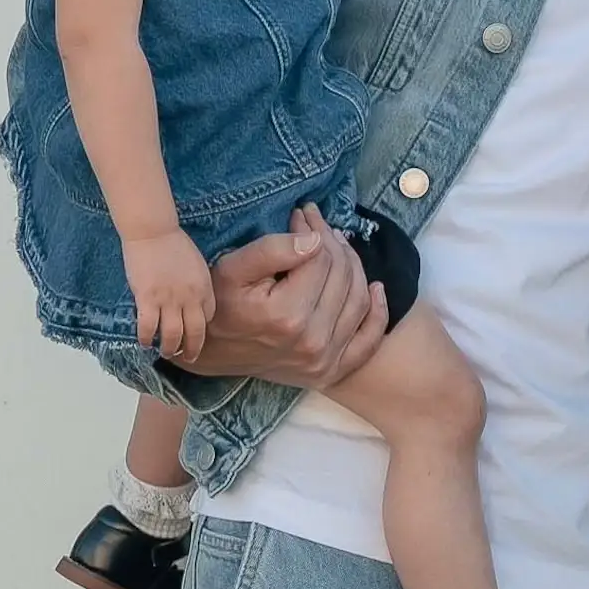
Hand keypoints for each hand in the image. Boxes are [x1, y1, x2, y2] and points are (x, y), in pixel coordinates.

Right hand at [122, 228, 215, 362]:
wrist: (153, 231)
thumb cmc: (173, 242)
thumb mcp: (196, 264)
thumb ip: (196, 283)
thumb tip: (191, 298)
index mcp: (204, 288)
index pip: (208, 317)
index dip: (201, 328)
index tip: (195, 334)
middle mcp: (190, 298)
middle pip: (195, 333)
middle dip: (192, 349)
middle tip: (188, 357)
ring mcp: (169, 300)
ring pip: (172, 335)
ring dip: (170, 348)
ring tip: (166, 353)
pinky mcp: (148, 299)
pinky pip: (148, 327)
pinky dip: (146, 338)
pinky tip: (144, 343)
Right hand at [183, 204, 389, 386]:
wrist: (210, 351)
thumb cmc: (219, 306)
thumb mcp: (232, 269)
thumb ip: (272, 250)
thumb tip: (315, 239)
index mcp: (287, 316)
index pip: (321, 257)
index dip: (314, 229)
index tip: (301, 215)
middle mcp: (312, 342)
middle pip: (343, 276)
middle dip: (333, 242)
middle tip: (319, 225)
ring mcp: (324, 360)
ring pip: (359, 300)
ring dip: (354, 266)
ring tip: (338, 247)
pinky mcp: (331, 372)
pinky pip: (369, 341)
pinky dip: (378, 313)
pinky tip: (375, 288)